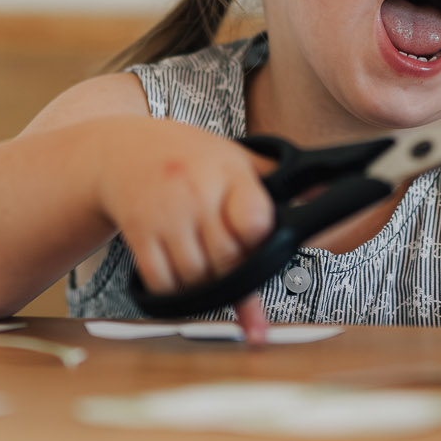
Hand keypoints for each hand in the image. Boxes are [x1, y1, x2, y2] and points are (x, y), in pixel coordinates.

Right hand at [92, 118, 273, 338]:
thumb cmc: (186, 155)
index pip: (256, 222)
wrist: (121, 149)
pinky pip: (162, 282)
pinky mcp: (138, 232)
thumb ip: (276, 181)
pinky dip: (174, 290)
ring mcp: (166, 213)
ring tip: (202, 261)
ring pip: (197, 277)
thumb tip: (319, 197)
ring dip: (204, 284)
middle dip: (234, 269)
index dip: (259, 241)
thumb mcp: (234, 156)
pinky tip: (178, 272)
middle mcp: (197, 192)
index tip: (253, 240)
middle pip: (228, 259)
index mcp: (229, 172)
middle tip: (227, 256)